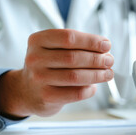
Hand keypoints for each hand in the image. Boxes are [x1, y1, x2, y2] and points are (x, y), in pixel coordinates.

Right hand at [0, 29, 114, 118]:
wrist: (26, 90)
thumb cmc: (47, 65)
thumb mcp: (53, 48)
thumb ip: (76, 46)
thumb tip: (104, 50)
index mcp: (38, 40)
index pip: (69, 37)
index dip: (91, 41)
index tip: (107, 45)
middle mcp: (35, 58)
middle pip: (74, 57)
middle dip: (97, 59)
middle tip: (110, 60)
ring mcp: (39, 78)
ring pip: (76, 76)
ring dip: (97, 75)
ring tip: (108, 73)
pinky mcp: (46, 97)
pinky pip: (75, 93)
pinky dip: (89, 89)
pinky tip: (94, 86)